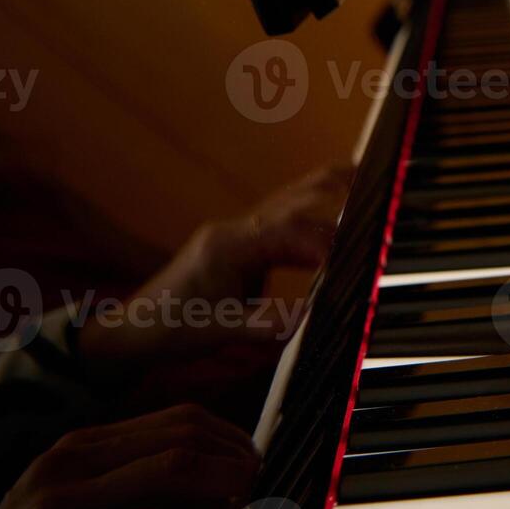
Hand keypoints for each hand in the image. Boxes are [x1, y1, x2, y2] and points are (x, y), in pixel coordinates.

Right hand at [0, 405, 257, 508]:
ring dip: (226, 492)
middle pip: (186, 436)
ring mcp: (58, 502)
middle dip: (238, 461)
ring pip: (175, 470)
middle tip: (260, 491)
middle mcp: (70, 461)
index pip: (181, 418)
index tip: (257, 465)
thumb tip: (221, 493)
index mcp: (80, 447)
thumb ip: (138, 495)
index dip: (233, 438)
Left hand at [78, 162, 353, 382]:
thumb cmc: (171, 329)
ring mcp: (235, 235)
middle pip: (292, 200)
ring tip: (362, 175)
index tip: (357, 251)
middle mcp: (234, 231)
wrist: (134, 333)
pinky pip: (281, 219)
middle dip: (333, 189)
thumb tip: (312, 315)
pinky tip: (331, 211)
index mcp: (229, 245)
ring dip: (324, 191)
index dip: (325, 239)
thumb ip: (267, 323)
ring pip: (287, 202)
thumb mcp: (220, 331)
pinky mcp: (239, 246)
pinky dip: (310, 212)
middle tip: (375, 181)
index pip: (288, 232)